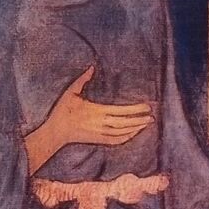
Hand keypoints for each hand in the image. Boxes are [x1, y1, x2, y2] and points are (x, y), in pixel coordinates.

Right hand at [25, 64, 152, 172]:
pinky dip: (127, 137)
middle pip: (125, 123)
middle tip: (152, 117)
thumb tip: (92, 67)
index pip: (121, 111)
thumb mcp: (70, 92)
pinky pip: (116, 141)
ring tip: (146, 123)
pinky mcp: (98, 140)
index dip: (135, 109)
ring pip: (123, 133)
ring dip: (136, 128)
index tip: (146, 106)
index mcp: (97, 111)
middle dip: (140, 120)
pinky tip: (134, 133)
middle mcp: (101, 124)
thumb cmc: (63, 111)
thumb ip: (82, 80)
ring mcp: (100, 134)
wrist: (56, 132)